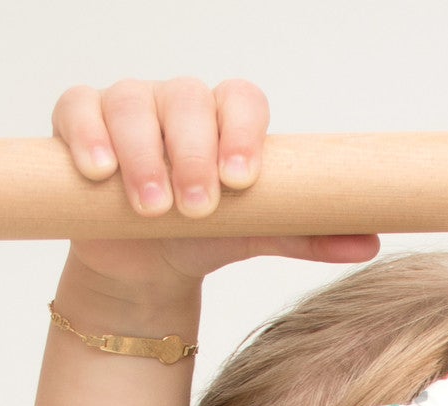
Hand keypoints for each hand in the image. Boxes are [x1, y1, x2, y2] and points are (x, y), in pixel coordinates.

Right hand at [51, 77, 378, 301]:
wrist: (147, 266)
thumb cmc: (205, 238)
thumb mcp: (256, 236)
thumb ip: (306, 233)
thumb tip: (370, 242)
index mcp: (225, 119)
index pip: (240, 97)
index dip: (241, 130)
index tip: (242, 179)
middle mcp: (177, 104)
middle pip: (185, 98)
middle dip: (191, 152)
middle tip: (196, 206)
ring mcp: (127, 107)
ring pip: (131, 104)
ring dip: (143, 153)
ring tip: (153, 205)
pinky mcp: (80, 121)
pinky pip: (77, 107)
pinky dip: (87, 135)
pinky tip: (100, 171)